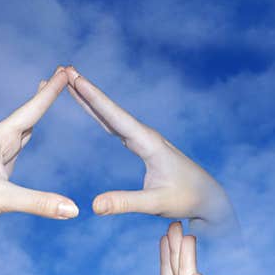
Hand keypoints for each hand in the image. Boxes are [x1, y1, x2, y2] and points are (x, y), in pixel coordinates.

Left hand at [0, 68, 78, 244]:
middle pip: (28, 112)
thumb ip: (38, 202)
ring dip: (37, 110)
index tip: (65, 70)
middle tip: (63, 73)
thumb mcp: (1, 199)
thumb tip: (74, 209)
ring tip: (46, 91)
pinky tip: (30, 129)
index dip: (50, 92)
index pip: (31, 111)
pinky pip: (19, 142)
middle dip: (45, 94)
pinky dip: (30, 129)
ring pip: (23, 125)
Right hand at [65, 69, 237, 234]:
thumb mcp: (155, 203)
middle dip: (87, 90)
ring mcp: (144, 139)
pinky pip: (116, 124)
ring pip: (111, 115)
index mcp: (149, 143)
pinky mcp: (143, 145)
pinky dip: (100, 113)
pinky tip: (89, 105)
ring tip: (70, 80)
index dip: (95, 98)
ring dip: (91, 98)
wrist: (209, 197)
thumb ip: (125, 203)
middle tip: (64, 69)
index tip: (76, 79)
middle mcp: (146, 136)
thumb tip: (94, 205)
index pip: (116, 117)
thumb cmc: (187, 198)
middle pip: (110, 109)